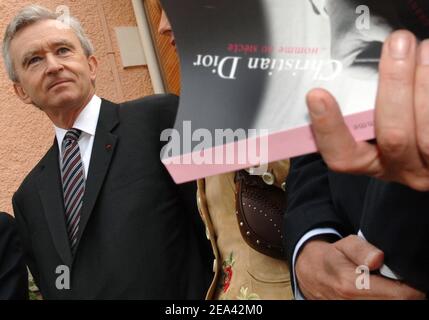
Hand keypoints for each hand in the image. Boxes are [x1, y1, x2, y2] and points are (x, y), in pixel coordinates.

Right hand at [295, 235, 424, 299]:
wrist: (309, 273)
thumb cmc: (331, 257)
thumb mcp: (344, 244)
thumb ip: (362, 249)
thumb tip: (378, 258)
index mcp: (352, 285)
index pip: (401, 296)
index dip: (413, 288)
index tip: (410, 279)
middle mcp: (351, 303)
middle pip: (397, 305)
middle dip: (403, 294)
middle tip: (398, 282)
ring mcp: (348, 309)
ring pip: (387, 308)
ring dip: (392, 298)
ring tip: (386, 287)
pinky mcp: (350, 313)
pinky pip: (377, 309)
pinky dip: (382, 301)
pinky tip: (377, 294)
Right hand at [306, 30, 428, 190]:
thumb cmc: (394, 125)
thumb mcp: (370, 123)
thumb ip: (358, 103)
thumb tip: (346, 61)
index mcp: (367, 163)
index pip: (341, 156)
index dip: (329, 128)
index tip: (316, 94)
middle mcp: (399, 169)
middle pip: (394, 138)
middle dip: (395, 86)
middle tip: (397, 43)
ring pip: (427, 134)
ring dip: (425, 85)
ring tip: (423, 48)